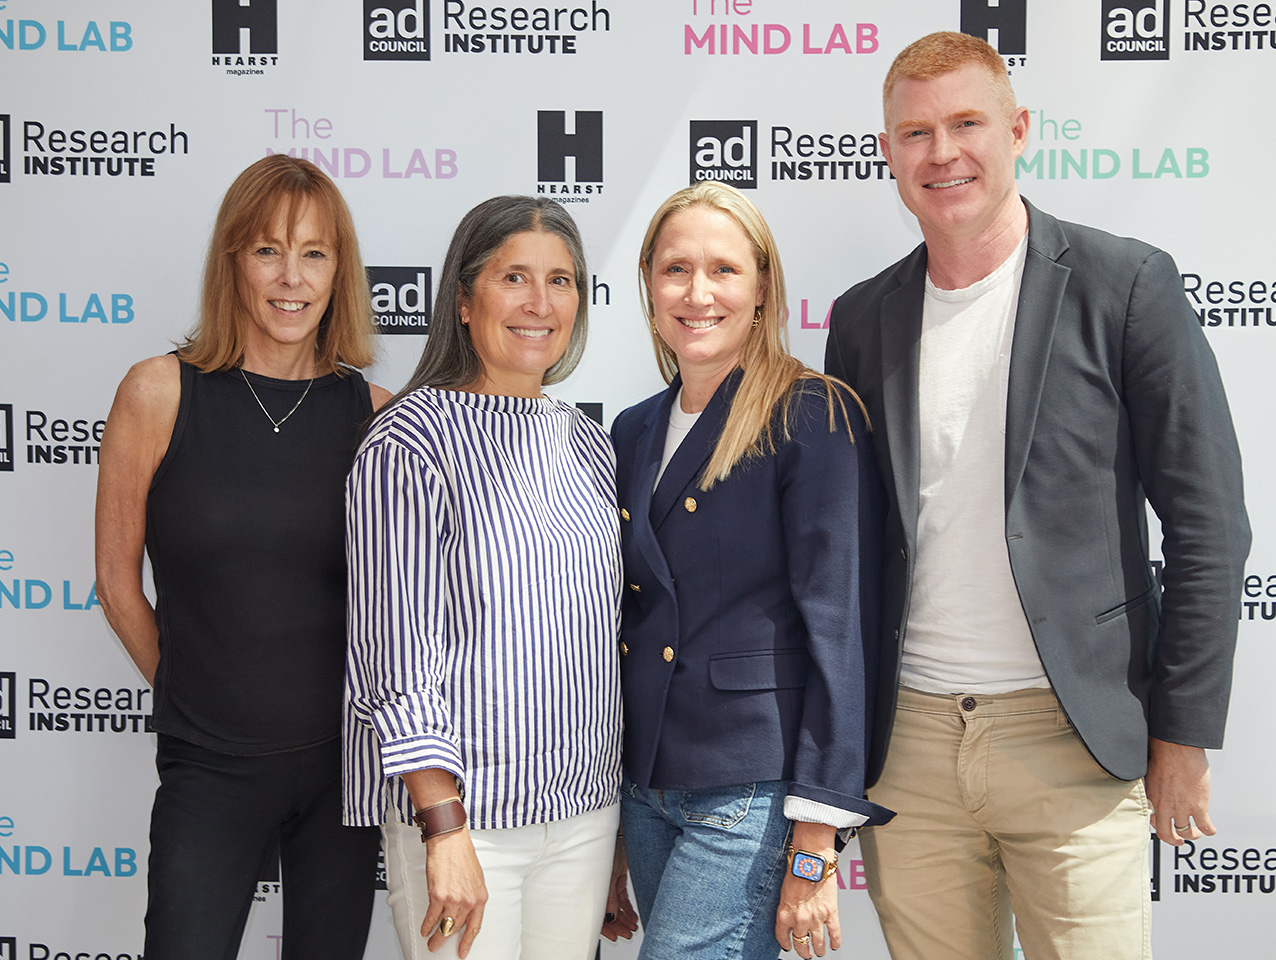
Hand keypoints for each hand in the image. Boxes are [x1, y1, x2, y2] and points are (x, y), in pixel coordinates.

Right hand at [420, 828, 487, 956]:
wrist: (450, 841)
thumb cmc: (462, 855)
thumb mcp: (476, 878)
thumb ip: (472, 896)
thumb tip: (466, 911)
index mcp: (480, 897)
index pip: (475, 926)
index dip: (468, 942)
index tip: (463, 951)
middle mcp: (468, 900)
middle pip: (456, 929)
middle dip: (446, 940)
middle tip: (439, 946)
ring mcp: (453, 899)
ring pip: (444, 926)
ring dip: (435, 937)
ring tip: (431, 942)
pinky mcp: (438, 895)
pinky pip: (431, 917)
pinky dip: (426, 925)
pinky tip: (425, 929)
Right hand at [601, 835, 638, 940]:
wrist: (620, 829)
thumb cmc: (608, 845)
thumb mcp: (609, 874)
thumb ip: (609, 897)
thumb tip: (610, 919)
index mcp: (591, 885)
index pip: (595, 913)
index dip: (605, 928)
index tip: (615, 936)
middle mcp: (598, 885)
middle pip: (606, 912)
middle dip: (617, 926)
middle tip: (627, 934)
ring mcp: (608, 882)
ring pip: (615, 907)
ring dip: (624, 919)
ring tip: (632, 928)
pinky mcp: (617, 878)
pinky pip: (622, 898)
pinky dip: (628, 909)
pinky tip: (633, 917)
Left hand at [775, 823, 839, 957]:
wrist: (811, 859)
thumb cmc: (797, 869)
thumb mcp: (784, 891)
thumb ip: (787, 907)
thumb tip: (791, 916)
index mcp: (785, 913)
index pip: (783, 937)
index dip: (786, 944)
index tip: (788, 946)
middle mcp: (799, 919)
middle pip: (801, 944)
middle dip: (804, 951)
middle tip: (806, 953)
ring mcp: (816, 918)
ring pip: (818, 943)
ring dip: (819, 950)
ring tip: (820, 951)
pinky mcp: (831, 914)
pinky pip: (834, 934)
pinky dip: (835, 942)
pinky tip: (834, 945)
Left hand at [1145, 738, 1213, 845]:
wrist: (1176, 748)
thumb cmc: (1163, 753)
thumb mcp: (1150, 773)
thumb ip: (1154, 785)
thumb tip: (1158, 787)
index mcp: (1151, 797)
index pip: (1152, 820)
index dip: (1159, 824)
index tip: (1165, 825)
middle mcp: (1164, 805)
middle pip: (1166, 834)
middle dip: (1173, 840)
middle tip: (1178, 841)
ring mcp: (1181, 808)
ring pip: (1186, 832)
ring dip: (1192, 835)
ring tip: (1197, 832)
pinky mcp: (1198, 806)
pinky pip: (1205, 826)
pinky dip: (1210, 830)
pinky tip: (1211, 829)